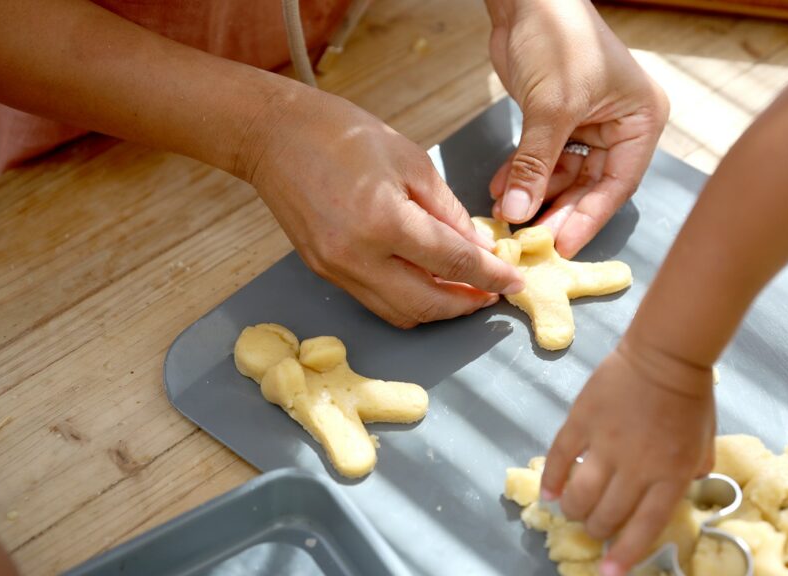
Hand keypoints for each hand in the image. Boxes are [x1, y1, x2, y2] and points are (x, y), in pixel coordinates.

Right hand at [247, 88, 522, 327]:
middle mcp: (358, 257)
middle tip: (493, 293)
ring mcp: (337, 270)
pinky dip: (407, 299)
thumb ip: (448, 212)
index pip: (453, 263)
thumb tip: (478, 247)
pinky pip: (375, 300)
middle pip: (426, 304)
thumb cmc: (342, 135)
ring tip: (464, 291)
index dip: (491, 275)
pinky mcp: (324, 272)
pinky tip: (426, 281)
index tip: (514, 280)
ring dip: (437, 309)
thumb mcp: (411, 161)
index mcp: (384, 222)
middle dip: (466, 304)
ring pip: (399, 312)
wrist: (273, 136)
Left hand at [486, 0, 668, 256]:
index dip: (589, 217)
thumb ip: (535, 165)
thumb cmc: (558, 38)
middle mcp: (621, 124)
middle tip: (533, 240)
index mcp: (641, 120)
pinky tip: (501, 190)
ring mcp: (590, 123)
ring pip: (566, 176)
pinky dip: (524, 174)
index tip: (563, 246)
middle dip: (559, 211)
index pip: (619, 183)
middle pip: (592, 184)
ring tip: (508, 215)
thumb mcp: (550, 108)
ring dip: (536, 195)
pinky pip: (545, 158)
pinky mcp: (559, 119)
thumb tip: (518, 211)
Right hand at [540, 340, 714, 575]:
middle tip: (593, 528)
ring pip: (580, 493)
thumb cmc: (691, 396)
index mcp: (670, 474)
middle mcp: (637, 466)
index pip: (644, 526)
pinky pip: (560, 457)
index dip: (625, 554)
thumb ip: (692, 470)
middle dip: (596, 530)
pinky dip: (552, 479)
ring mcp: (606, 443)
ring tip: (571, 511)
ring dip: (573, 510)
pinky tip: (549, 492)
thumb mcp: (704, 442)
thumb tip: (681, 486)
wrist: (666, 353)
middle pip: (607, 514)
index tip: (609, 572)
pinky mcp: (582, 421)